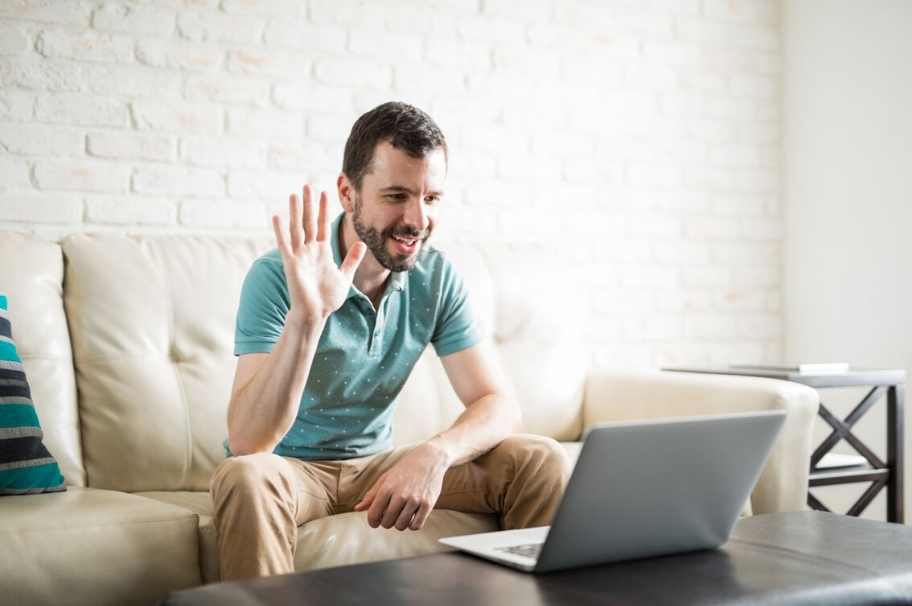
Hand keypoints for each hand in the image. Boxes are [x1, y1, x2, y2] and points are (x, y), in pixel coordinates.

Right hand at [273, 186, 365, 323]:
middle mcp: (309, 250)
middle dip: (308, 204)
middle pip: (309, 222)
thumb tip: (361, 244)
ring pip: (297, 229)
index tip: (324, 193)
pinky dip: (280, 231)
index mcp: (322, 252)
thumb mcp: (345, 276)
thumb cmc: (328, 298)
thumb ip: (352, 259)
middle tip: (306, 185)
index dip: (324, 209)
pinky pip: (285, 245)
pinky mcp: (291, 264)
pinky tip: (277, 217)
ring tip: (293, 195)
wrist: (316, 313)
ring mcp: (299, 256)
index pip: (323, 225)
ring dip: (295, 212)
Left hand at [354, 446, 447, 530]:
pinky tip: (412, 517)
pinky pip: (416, 526)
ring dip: (399, 524)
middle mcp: (401, 495)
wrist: (430, 459)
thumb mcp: (386, 478)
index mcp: (387, 488)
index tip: (376, 521)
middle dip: (386, 522)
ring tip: (401, 515)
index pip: (373, 515)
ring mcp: (415, 500)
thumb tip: (357, 509)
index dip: (372, 522)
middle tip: (391, 515)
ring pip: (401, 526)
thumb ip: (372, 495)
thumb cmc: (405, 469)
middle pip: (387, 523)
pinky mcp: (428, 504)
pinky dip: (412, 525)